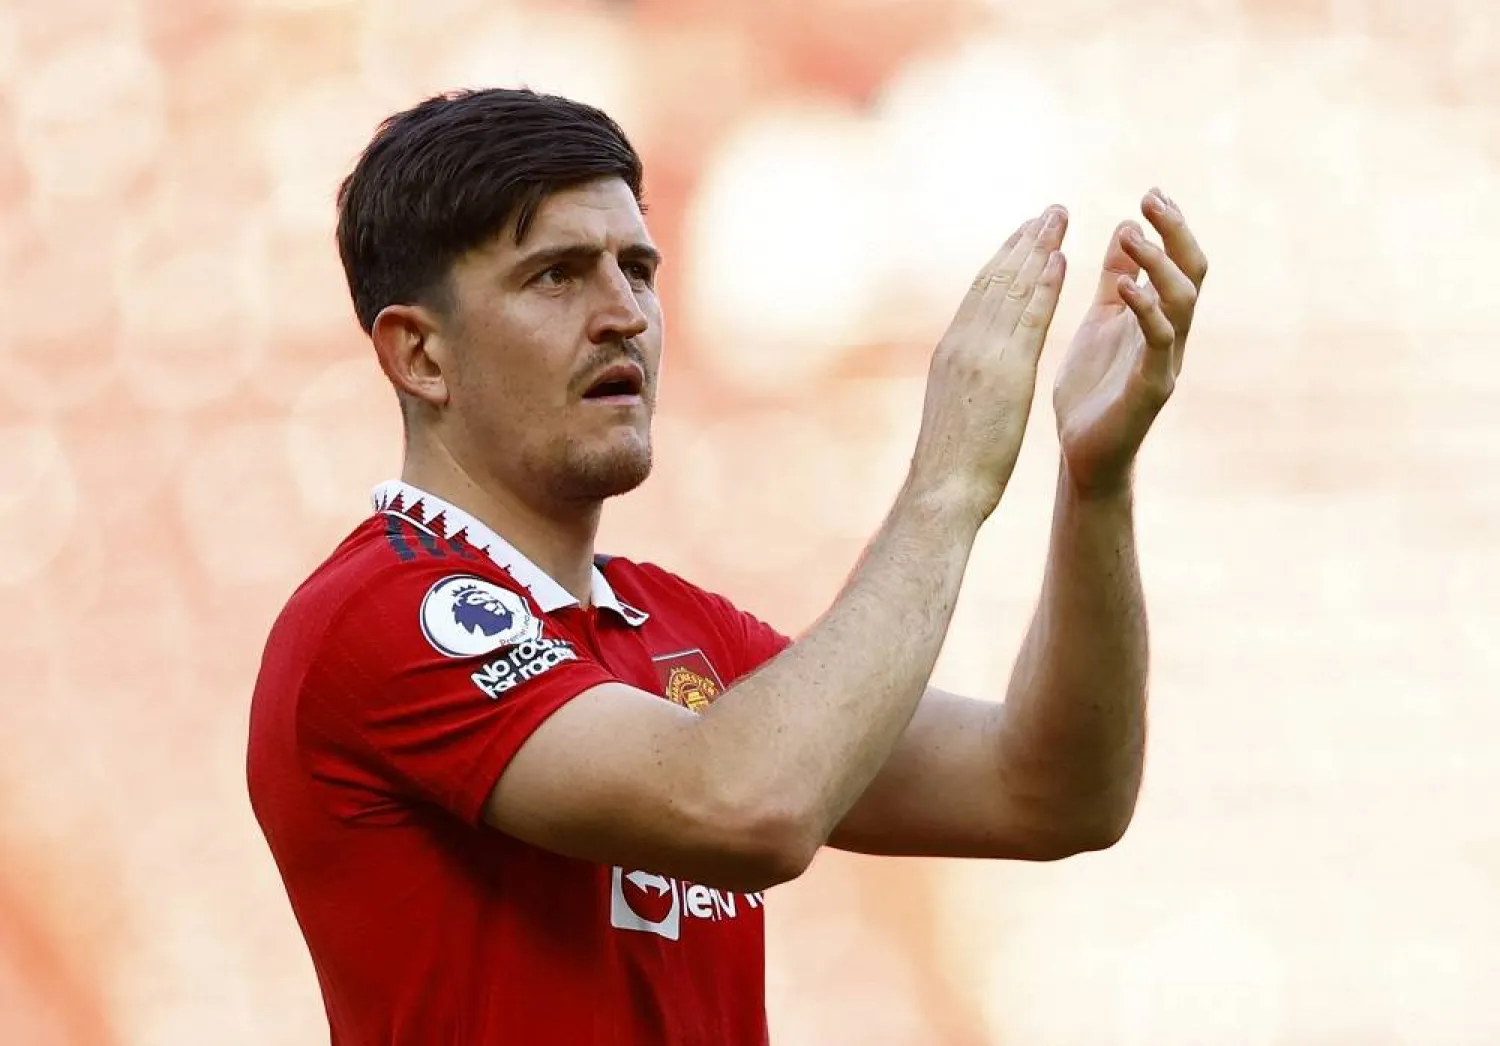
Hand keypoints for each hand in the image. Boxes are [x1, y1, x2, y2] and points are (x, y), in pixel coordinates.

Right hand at [909, 206, 1069, 520]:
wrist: (941, 491)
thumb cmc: (949, 465)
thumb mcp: (955, 410)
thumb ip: (966, 382)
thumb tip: (975, 375)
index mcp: (952, 352)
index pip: (980, 295)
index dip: (1004, 262)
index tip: (1025, 236)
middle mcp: (962, 343)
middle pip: (995, 281)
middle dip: (1023, 243)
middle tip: (1048, 211)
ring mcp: (980, 354)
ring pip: (1011, 289)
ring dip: (1037, 250)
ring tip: (1058, 219)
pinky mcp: (1002, 371)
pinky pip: (1027, 318)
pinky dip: (1043, 285)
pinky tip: (1060, 260)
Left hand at [1052, 189, 1207, 497]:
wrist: (1082, 451)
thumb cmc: (1092, 387)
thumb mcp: (1101, 320)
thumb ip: (1116, 278)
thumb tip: (1127, 227)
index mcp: (1157, 316)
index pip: (1177, 261)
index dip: (1170, 227)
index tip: (1151, 193)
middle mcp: (1171, 334)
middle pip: (1192, 272)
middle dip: (1176, 232)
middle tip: (1152, 199)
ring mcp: (1165, 360)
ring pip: (1182, 301)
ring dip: (1158, 263)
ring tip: (1129, 233)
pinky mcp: (1152, 387)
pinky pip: (1157, 343)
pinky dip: (1144, 310)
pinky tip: (1124, 288)